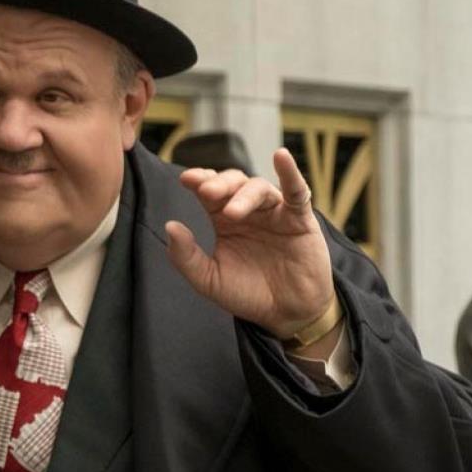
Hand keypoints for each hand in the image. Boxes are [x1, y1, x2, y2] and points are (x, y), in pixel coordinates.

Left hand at [165, 148, 335, 337]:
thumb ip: (186, 257)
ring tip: (231, 213)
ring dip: (244, 195)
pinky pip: (297, 192)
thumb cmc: (247, 294)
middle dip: (219, 183)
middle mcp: (249, 211)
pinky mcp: (300, 220)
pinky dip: (290, 173)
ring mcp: (275, 213)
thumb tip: (170, 226)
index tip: (186, 179)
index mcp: (224, 220)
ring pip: (259, 189)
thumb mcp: (208, 280)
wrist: (286, 314)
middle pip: (233, 183)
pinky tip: (281, 157)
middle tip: (206, 191)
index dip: (199, 181)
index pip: (209, 192)